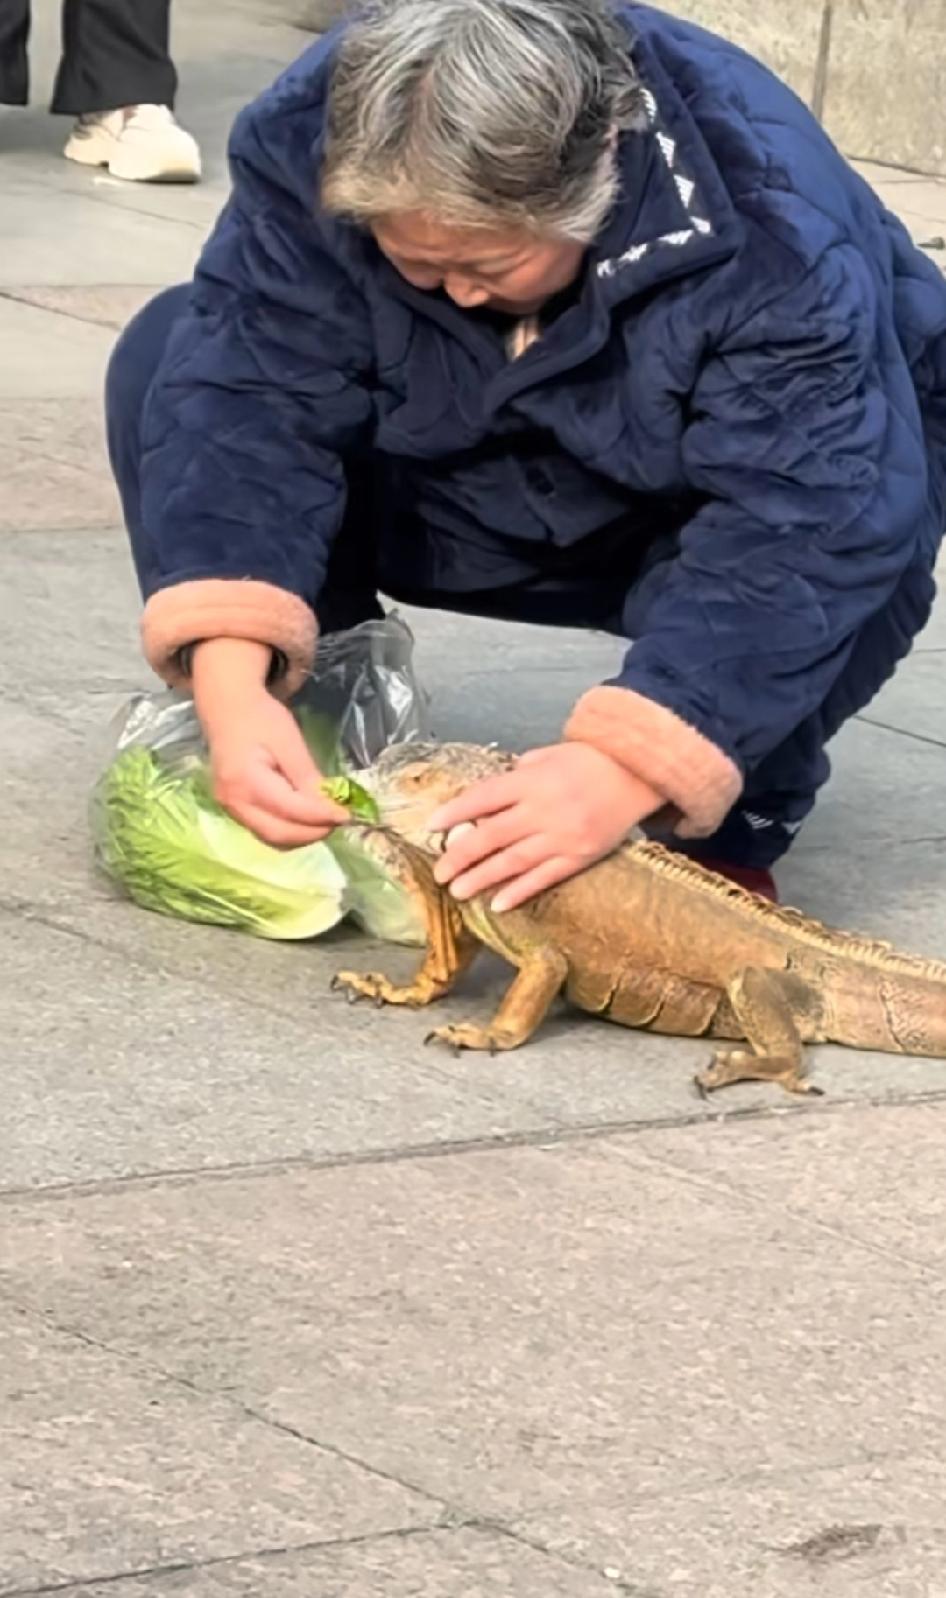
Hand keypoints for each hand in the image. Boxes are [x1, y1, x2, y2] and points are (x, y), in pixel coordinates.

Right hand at [193, 638, 347, 846]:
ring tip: (326, 819)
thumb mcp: (289, 740)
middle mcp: (233, 802)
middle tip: (340, 820)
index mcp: (246, 780)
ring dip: (303, 835)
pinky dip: (289, 829)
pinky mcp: (234, 811)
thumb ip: (307, 775)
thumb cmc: (260, 718)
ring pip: (272, 838)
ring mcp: (230, 809)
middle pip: (279, 834)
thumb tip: (330, 805)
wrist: (227, 709)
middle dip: (314, 832)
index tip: (348, 815)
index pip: (290, 810)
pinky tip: (306, 817)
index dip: (322, 816)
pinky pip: (265, 830)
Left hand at [428, 742, 663, 911]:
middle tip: (439, 871)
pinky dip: (520, 890)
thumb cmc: (590, 760)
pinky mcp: (580, 857)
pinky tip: (498, 903)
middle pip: (493, 835)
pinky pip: (545, 877)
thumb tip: (486, 798)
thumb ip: (516, 774)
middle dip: (461, 854)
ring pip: (514, 861)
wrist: (638, 774)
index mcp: (532, 780)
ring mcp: (563, 836)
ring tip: (457, 890)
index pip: (483, 798)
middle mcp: (544, 809)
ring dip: (483, 877)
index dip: (455, 813)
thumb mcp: (548, 754)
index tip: (432, 827)